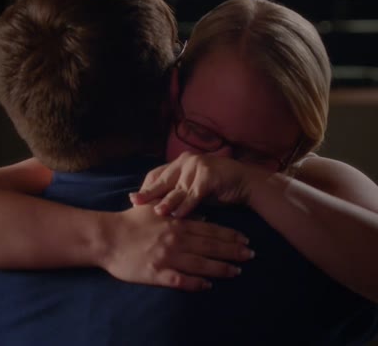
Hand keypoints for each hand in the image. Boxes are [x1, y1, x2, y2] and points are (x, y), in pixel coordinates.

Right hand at [99, 202, 253, 291]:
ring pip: (201, 264)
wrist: (107, 237)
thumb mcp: (155, 208)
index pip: (210, 230)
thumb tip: (201, 214)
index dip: (230, 236)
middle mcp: (176, 240)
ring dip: (221, 268)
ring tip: (237, 272)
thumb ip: (178, 208)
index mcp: (177, 223)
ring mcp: (168, 257)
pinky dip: (195, 284)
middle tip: (251, 256)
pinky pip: (180, 281)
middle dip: (233, 251)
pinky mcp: (157, 273)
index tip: (246, 240)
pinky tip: (207, 286)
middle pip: (211, 246)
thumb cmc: (130, 220)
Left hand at [129, 152, 268, 218]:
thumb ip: (176, 193)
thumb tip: (154, 207)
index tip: (134, 201)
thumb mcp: (192, 189)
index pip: (156, 174)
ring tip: (156, 212)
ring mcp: (197, 166)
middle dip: (149, 193)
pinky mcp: (208, 175)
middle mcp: (186, 161)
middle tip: (135, 203)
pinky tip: (178, 216)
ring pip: (178, 188)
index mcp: (179, 163)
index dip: (146, 188)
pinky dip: (186, 206)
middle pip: (163, 179)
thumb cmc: (215, 188)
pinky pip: (194, 194)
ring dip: (167, 201)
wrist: (243, 183)